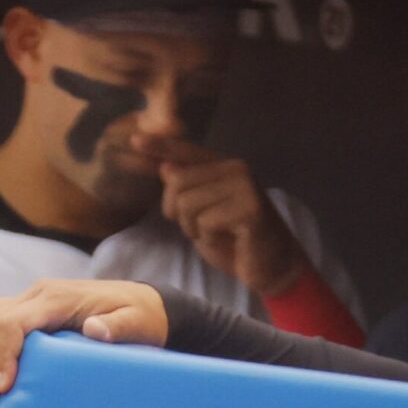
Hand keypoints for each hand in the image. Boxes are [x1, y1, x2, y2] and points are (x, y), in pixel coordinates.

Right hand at [0, 279, 167, 406]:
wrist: (145, 302)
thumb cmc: (142, 317)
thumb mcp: (138, 323)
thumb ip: (118, 327)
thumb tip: (95, 329)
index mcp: (59, 299)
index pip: (14, 321)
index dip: (3, 354)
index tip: (4, 388)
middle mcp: (40, 294)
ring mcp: (32, 297)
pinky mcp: (29, 306)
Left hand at [136, 133, 310, 296]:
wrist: (273, 267)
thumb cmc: (236, 242)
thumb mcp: (202, 215)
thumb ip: (187, 192)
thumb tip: (165, 167)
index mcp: (225, 166)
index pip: (186, 152)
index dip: (160, 146)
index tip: (134, 139)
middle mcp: (236, 169)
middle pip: (177, 181)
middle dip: (177, 212)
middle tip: (197, 228)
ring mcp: (245, 186)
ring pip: (188, 203)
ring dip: (193, 227)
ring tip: (215, 234)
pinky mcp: (250, 209)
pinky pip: (206, 221)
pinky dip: (209, 237)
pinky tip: (228, 240)